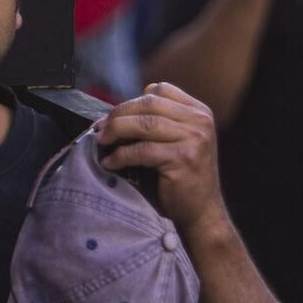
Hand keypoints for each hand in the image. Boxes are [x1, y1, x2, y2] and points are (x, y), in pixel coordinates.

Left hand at [96, 83, 226, 236]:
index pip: (160, 90)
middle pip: (148, 104)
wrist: (202, 213)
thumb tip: (115, 114)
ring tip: (102, 142)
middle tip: (100, 129)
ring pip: (143, 124)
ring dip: (116, 131)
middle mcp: (200, 121)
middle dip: (118, 115)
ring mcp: (194, 139)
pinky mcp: (183, 159)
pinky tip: (110, 163)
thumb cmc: (182, 177)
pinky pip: (142, 150)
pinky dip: (121, 155)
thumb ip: (158, 121)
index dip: (132, 101)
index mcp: (199, 111)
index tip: (113, 116)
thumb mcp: (178, 140)